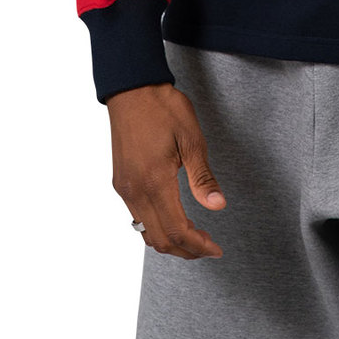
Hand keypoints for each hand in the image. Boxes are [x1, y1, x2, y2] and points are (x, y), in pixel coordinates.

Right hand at [107, 81, 226, 257]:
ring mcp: (125, 187)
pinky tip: (173, 216)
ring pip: (145, 231)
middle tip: (208, 246)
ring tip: (194, 234)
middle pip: (159, 239)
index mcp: (154, 182)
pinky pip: (137, 216)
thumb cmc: (163, 108)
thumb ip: (203, 177)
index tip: (216, 249)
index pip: (177, 231)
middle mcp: (135, 190)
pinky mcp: (121, 181)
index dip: (198, 246)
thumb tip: (218, 206)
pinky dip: (157, 226)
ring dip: (170, 240)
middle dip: (185, 250)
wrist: (132, 87)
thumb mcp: (191, 139)